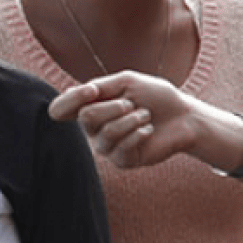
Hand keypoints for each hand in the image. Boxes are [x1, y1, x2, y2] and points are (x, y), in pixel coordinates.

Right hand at [48, 71, 198, 168]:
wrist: (183, 116)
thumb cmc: (156, 97)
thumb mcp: (128, 82)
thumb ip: (101, 86)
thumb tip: (79, 93)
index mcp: (90, 107)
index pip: (59, 110)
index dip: (71, 100)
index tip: (93, 91)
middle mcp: (93, 129)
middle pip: (86, 118)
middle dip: (114, 107)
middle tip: (133, 104)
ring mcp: (107, 147)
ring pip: (107, 133)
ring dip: (132, 119)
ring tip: (146, 116)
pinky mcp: (123, 160)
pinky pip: (123, 147)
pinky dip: (140, 133)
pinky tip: (149, 131)